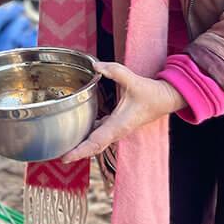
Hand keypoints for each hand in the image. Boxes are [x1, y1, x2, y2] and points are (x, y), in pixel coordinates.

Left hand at [60, 61, 185, 163]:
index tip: (65, 157)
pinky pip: (99, 134)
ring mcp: (116, 130)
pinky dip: (87, 137)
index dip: (79, 151)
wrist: (165, 98)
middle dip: (76, 153)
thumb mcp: (133, 80)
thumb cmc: (151, 93)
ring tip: (62, 147)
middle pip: (93, 147)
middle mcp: (116, 131)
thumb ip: (114, 71)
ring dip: (81, 146)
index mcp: (118, 125)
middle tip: (57, 156)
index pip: (95, 142)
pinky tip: (76, 132)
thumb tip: (96, 66)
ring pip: (95, 142)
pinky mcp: (116, 125)